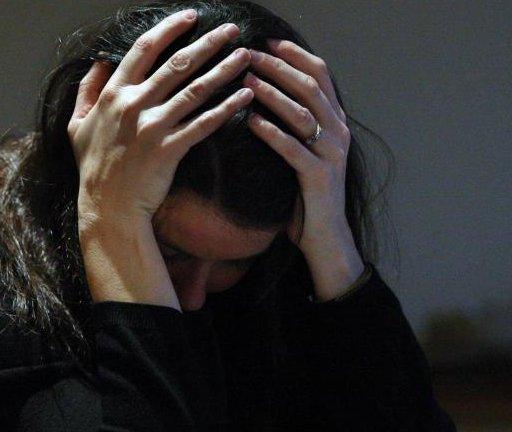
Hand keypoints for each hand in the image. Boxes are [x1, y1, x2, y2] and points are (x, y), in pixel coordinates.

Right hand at [68, 10, 253, 230]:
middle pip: (177, 63)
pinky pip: (204, 124)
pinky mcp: (170, 149)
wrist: (107, 208)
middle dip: (208, 42)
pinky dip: (226, 109)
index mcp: (113, 94)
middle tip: (231, 29)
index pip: (144, 49)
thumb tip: (97, 63)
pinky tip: (245, 97)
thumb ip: (86, 91)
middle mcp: (133, 105)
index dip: (169, 28)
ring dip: (224, 69)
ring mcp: (153, 127)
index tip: (190, 16)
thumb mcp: (76, 126)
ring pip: (195, 89)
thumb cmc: (93, 168)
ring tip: (245, 55)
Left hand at [242, 39, 364, 299]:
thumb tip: (260, 100)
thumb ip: (292, 127)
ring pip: (302, 113)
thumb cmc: (305, 196)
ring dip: (272, 94)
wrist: (325, 238)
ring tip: (246, 80)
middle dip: (278, 67)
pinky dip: (271, 132)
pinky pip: (293, 148)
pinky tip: (250, 121)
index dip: (295, 56)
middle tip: (249, 55)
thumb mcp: (302, 153)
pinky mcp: (319, 177)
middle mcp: (338, 132)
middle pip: (310, 87)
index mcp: (335, 122)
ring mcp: (331, 154)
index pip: (320, 76)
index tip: (268, 41)